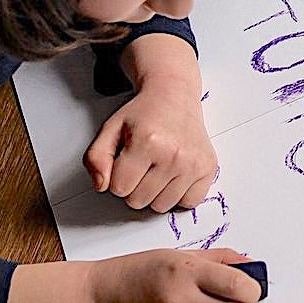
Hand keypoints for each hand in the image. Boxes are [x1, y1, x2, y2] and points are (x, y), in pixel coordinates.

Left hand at [85, 82, 217, 211]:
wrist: (174, 96)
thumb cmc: (144, 113)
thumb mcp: (110, 129)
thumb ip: (96, 158)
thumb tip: (101, 186)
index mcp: (147, 142)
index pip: (119, 189)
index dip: (118, 177)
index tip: (126, 162)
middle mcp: (174, 154)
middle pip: (139, 201)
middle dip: (135, 186)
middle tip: (142, 164)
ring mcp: (193, 163)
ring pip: (161, 206)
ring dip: (155, 193)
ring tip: (157, 169)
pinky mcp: (208, 168)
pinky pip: (189, 203)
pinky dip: (179, 195)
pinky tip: (174, 176)